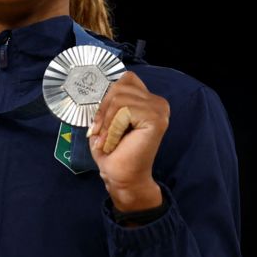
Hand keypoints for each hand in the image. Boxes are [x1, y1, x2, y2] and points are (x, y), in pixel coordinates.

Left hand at [87, 71, 169, 211]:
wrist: (122, 178)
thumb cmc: (114, 152)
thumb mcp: (106, 120)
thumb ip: (109, 100)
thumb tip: (98, 86)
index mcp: (148, 100)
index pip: (125, 79)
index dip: (107, 98)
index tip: (100, 122)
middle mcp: (158, 102)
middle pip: (120, 86)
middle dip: (103, 110)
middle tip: (100, 133)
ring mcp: (159, 109)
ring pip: (119, 98)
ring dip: (107, 122)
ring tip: (108, 140)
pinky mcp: (156, 119)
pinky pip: (124, 111)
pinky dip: (113, 128)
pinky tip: (116, 142)